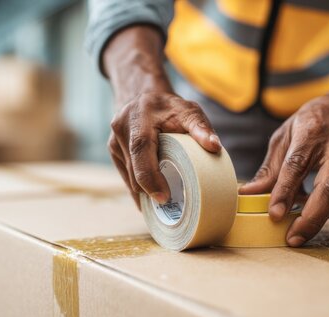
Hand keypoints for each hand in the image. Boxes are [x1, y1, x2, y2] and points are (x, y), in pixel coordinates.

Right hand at [102, 26, 220, 206]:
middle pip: (134, 168)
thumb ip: (201, 128)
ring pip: (128, 175)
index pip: (140, 149)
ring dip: (143, 191)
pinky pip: (126, 175)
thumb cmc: (169, 107)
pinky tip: (149, 199)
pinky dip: (138, 187)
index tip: (164, 197)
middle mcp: (122, 128)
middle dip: (149, 190)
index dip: (150, 176)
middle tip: (168, 206)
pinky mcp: (113, 151)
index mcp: (139, 117)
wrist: (143, 96)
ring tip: (161, 205)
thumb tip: (215, 147)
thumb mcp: (188, 111)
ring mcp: (114, 141)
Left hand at [240, 93, 328, 245]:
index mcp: (313, 131)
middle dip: (310, 219)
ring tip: (297, 228)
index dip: (285, 192)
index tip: (274, 215)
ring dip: (318, 218)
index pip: (297, 166)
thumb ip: (270, 168)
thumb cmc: (314, 122)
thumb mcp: (285, 136)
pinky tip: (314, 211)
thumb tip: (248, 194)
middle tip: (293, 239)